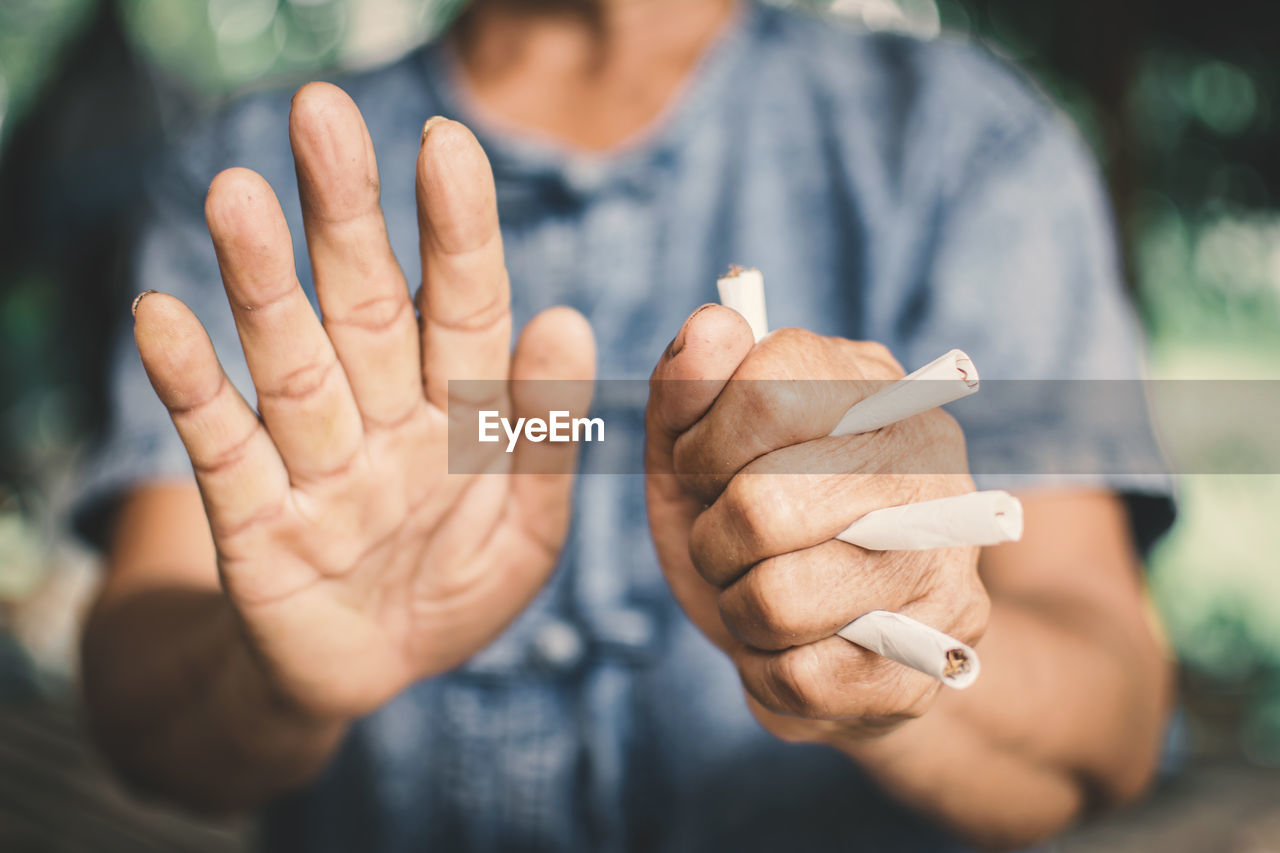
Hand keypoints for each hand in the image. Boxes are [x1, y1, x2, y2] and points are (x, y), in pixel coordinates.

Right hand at [132, 84, 594, 720]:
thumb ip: (545, 436)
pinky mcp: (252, 518)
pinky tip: (163, 316)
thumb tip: (568, 318)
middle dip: (345, 215)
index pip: (463, 306)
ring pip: (289, 358)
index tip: (445, 145)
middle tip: (322, 115)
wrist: (375, 677)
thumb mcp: (526, 531)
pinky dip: (191, 385)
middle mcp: (381, 417)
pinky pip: (220, 445)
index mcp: (458, 412)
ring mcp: (313, 462)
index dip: (456, 230)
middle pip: (363, 304)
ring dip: (260, 281)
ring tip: (234, 195)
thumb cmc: (455, 589)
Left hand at [645, 306, 987, 743]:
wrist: (843, 636)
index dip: (702, 445)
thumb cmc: (758, 527)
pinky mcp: (937, 655)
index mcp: (872, 385)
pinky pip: (803, 678)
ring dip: (738, 610)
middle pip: (762, 505)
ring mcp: (944, 559)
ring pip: (779, 600)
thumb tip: (709, 325)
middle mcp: (928, 459)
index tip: (703, 471)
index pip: (767, 387)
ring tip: (762, 594)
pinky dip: (766, 672)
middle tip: (727, 545)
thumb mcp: (699, 450)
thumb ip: (688, 388)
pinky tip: (792, 647)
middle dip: (711, 541)